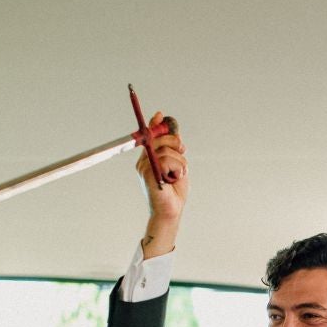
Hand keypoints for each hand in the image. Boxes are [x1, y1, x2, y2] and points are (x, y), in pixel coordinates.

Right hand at [136, 112, 187, 256]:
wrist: (171, 211)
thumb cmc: (174, 191)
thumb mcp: (177, 164)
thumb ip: (174, 148)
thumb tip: (173, 130)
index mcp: (149, 157)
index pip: (150, 135)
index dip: (156, 125)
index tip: (162, 115)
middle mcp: (144, 160)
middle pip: (159, 138)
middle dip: (175, 143)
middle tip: (182, 152)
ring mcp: (144, 167)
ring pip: (166, 151)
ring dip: (180, 162)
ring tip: (178, 174)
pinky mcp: (148, 173)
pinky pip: (165, 160)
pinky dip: (176, 168)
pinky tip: (174, 178)